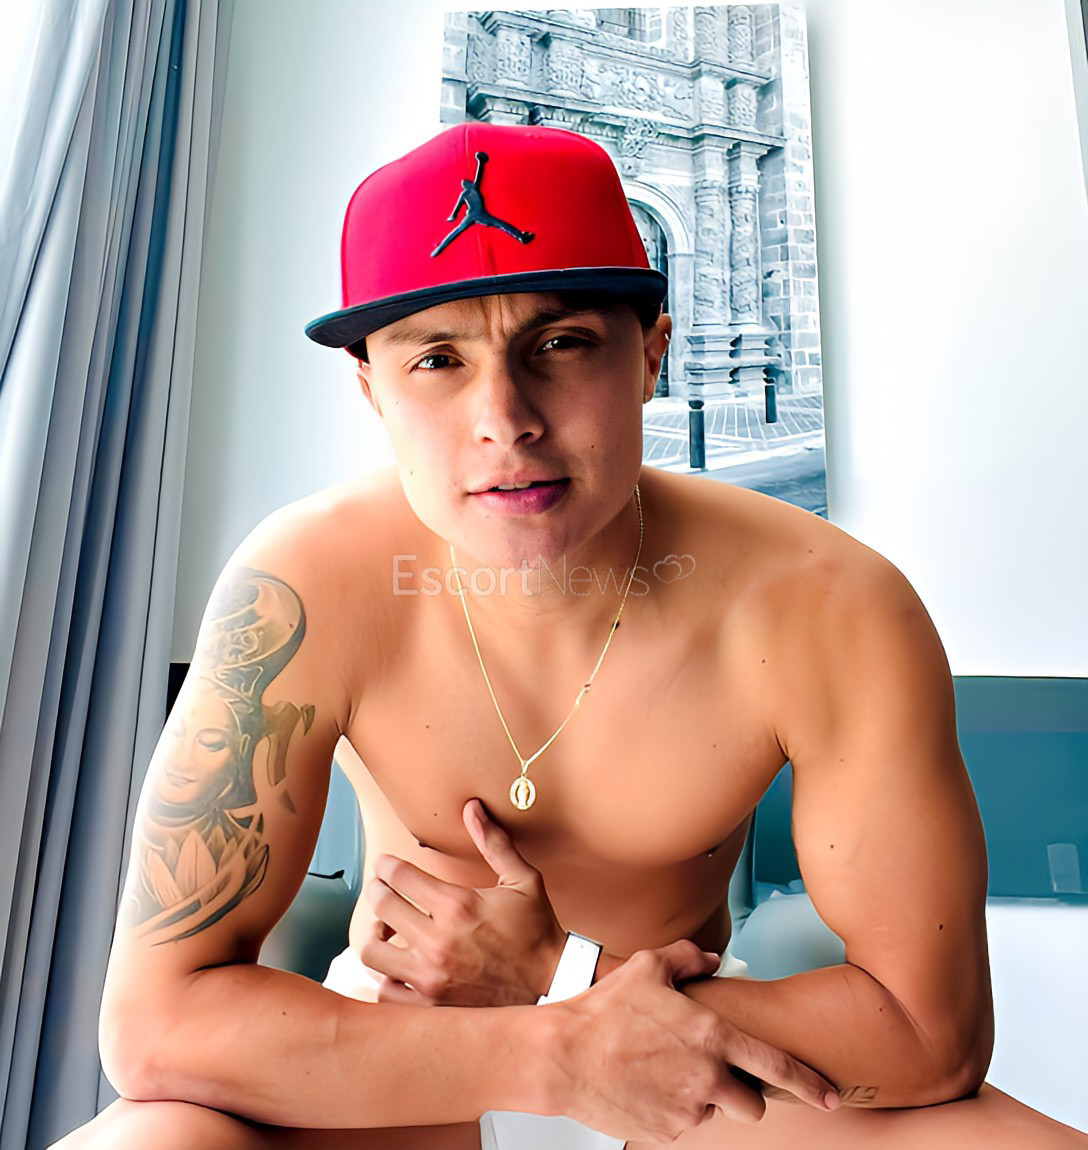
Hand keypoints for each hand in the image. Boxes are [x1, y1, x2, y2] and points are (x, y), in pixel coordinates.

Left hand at [360, 799, 565, 1005]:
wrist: (553, 985)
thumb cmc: (537, 931)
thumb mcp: (522, 880)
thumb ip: (493, 843)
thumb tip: (472, 808)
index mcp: (457, 905)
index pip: (399, 876)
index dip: (387, 865)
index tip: (385, 864)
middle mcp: (438, 940)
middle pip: (381, 906)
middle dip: (377, 890)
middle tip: (380, 888)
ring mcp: (431, 977)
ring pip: (373, 951)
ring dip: (375, 935)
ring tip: (385, 929)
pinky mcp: (432, 1006)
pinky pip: (386, 992)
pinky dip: (386, 977)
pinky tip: (397, 966)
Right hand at [550, 941, 837, 1142]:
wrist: (563, 1056)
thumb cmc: (603, 1010)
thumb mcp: (646, 967)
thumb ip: (687, 959)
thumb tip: (710, 958)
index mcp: (711, 1035)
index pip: (777, 1066)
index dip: (810, 1084)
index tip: (830, 1096)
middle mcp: (707, 1077)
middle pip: (752, 1104)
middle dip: (740, 1093)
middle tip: (709, 1071)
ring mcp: (687, 1110)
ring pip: (714, 1112)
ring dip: (701, 1098)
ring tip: (664, 1073)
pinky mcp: (665, 1133)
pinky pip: (683, 1126)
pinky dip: (672, 1110)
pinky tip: (646, 1086)